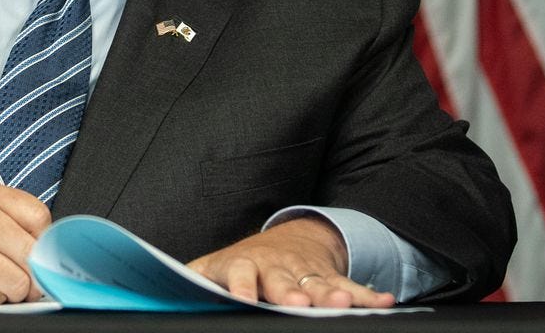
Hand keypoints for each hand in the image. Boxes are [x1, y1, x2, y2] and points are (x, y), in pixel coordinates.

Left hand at [186, 217, 395, 307]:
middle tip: (297, 304)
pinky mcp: (330, 277)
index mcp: (243, 265)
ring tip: (343, 303)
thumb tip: (159, 292)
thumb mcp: (212, 268)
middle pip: (284, 281)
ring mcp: (305, 272)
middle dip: (291, 293)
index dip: (241, 287)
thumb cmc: (240, 264)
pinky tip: (385, 302)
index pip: (239, 274)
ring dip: (332, 294)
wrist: (285, 240)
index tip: (242, 299)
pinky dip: (369, 295)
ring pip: (319, 285)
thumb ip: (192, 279)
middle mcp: (277, 268)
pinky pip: (352, 287)